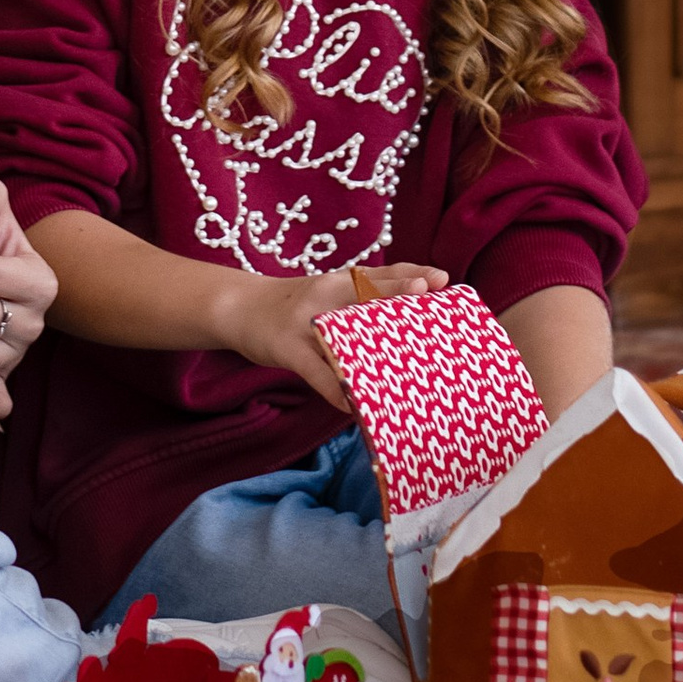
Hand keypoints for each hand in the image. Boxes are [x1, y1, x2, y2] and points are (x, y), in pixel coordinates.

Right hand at [212, 259, 449, 405]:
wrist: (240, 308)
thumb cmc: (295, 307)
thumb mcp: (327, 297)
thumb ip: (360, 304)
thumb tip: (409, 323)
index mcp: (340, 283)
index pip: (380, 274)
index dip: (411, 274)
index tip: (442, 279)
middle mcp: (325, 295)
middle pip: (365, 292)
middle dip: (397, 293)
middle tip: (429, 297)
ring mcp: (305, 321)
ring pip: (343, 332)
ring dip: (370, 349)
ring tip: (403, 365)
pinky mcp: (287, 348)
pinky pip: (315, 371)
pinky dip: (334, 389)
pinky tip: (353, 407)